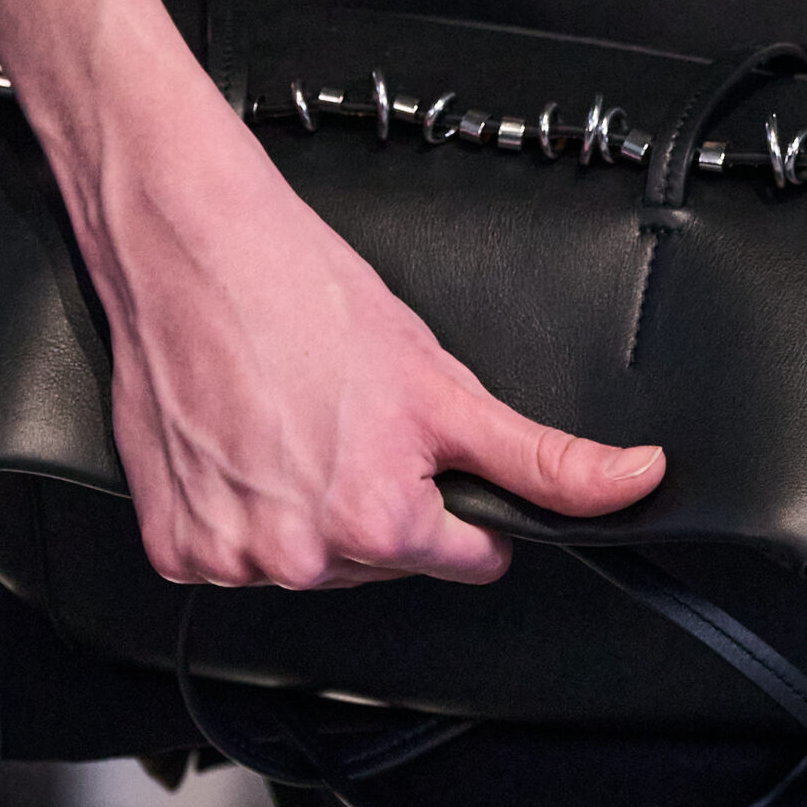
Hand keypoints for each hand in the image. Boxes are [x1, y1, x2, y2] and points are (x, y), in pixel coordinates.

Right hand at [0, 0, 663, 593]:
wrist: (189, 244)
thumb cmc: (300, 296)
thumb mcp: (444, 380)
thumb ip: (544, 456)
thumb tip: (633, 482)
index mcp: (377, 525)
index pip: (468, 561)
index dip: (462, 504)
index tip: (426, 454)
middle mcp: (300, 556)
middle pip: (385, 562)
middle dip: (379, 500)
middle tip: (348, 419)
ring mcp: (230, 555)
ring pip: (310, 560)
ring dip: (308, 507)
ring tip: (294, 424)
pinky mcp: (173, 546)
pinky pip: (232, 554)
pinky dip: (242, 510)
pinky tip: (246, 446)